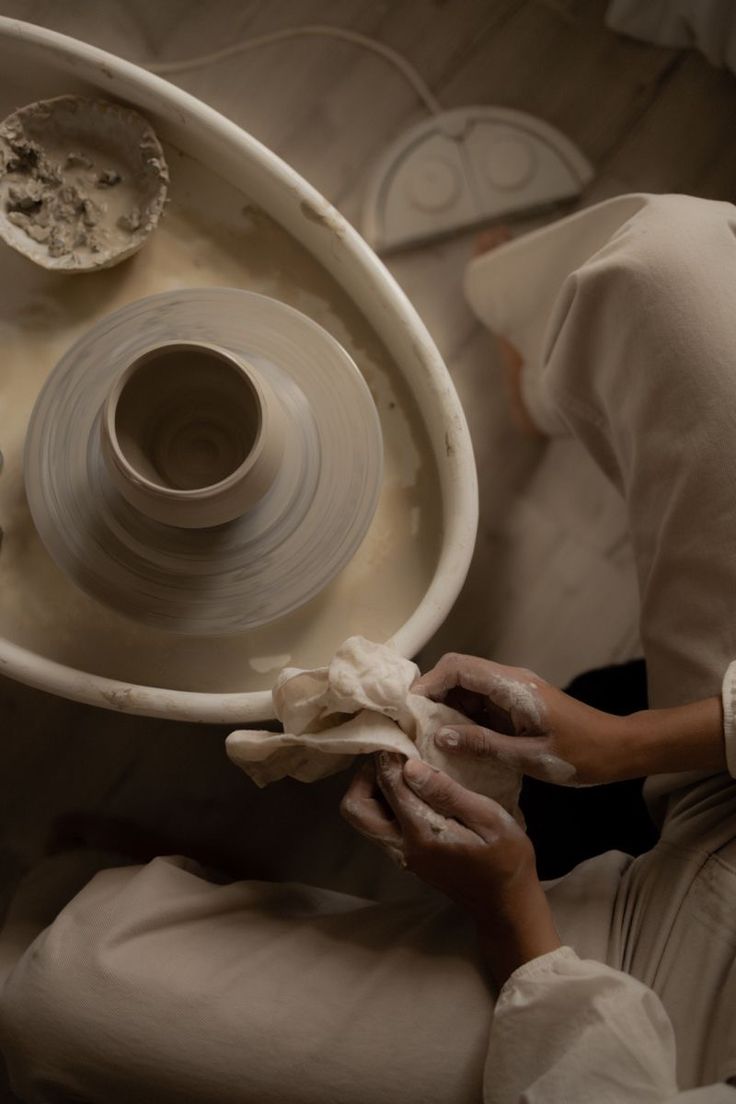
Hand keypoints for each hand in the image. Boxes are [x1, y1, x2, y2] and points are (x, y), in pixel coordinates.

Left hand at [341, 752, 559, 985]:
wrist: (506, 903)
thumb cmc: (506, 858)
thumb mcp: (489, 818)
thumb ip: (448, 792)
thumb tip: (409, 766)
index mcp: (422, 833)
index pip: (388, 784)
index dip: (389, 755)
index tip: (402, 738)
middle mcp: (402, 846)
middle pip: (354, 808)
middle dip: (365, 777)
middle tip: (394, 759)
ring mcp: (401, 856)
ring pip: (363, 819)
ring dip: (373, 791)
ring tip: (403, 772)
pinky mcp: (407, 858)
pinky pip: (379, 826)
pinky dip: (385, 804)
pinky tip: (413, 791)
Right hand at [412, 652, 633, 785]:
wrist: (619, 749)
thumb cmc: (581, 754)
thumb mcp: (530, 757)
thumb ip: (484, 745)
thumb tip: (439, 736)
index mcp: (512, 686)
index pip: (458, 668)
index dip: (428, 684)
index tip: (407, 711)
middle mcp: (509, 681)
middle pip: (457, 673)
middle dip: (430, 696)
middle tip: (411, 727)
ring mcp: (512, 692)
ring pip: (465, 689)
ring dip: (444, 709)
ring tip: (425, 738)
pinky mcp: (515, 706)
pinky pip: (479, 704)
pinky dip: (461, 719)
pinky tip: (452, 743)